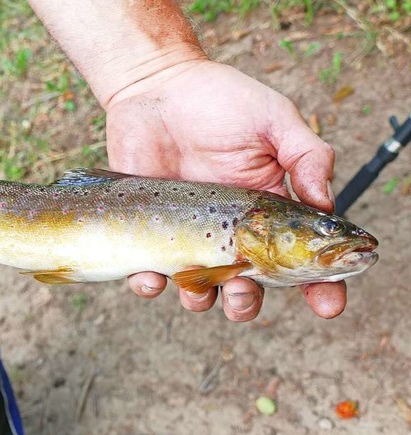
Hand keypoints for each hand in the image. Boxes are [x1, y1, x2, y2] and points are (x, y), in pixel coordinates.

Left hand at [106, 60, 344, 320]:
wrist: (154, 87)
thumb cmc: (219, 100)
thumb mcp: (273, 119)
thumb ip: (306, 156)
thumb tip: (326, 204)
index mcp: (266, 211)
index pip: (299, 259)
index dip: (319, 286)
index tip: (328, 305)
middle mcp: (230, 231)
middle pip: (248, 286)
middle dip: (248, 301)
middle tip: (245, 288)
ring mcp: (188, 235)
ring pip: (200, 290)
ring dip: (204, 299)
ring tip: (201, 287)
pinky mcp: (149, 232)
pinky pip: (148, 274)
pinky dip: (149, 284)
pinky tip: (151, 275)